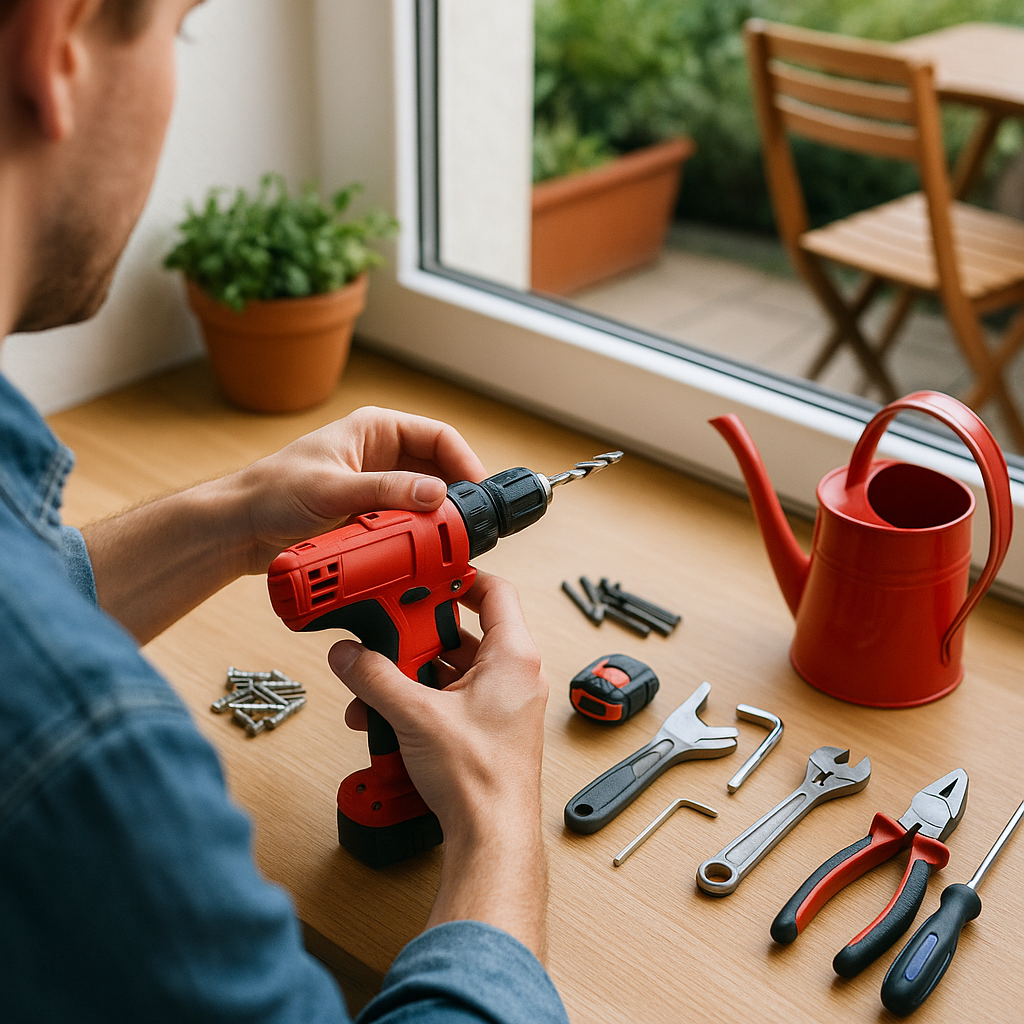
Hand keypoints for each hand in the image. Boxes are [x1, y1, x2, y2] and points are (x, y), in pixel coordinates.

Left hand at [236, 406, 485, 572]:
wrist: (240, 528)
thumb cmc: (272, 491)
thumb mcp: (331, 489)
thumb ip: (384, 490)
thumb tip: (434, 493)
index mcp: (376, 430)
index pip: (439, 436)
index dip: (464, 461)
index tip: (477, 491)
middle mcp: (382, 455)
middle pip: (439, 470)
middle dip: (455, 495)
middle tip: (467, 523)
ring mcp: (378, 488)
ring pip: (425, 501)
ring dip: (437, 520)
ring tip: (447, 540)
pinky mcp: (372, 516)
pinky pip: (407, 524)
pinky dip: (418, 537)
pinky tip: (423, 553)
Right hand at [328, 571, 547, 838]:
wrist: (492, 837)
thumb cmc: (480, 779)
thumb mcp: (416, 716)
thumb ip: (375, 678)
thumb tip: (350, 655)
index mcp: (513, 657)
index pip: (494, 592)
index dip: (460, 577)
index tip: (428, 574)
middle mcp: (514, 676)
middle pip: (462, 632)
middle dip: (417, 636)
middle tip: (387, 634)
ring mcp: (502, 704)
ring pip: (451, 669)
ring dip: (411, 674)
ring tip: (375, 683)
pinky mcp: (487, 729)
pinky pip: (451, 698)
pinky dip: (419, 700)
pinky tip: (384, 715)